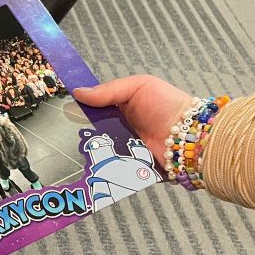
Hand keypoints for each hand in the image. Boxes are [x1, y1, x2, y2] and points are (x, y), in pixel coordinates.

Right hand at [73, 75, 191, 162]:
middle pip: (92, 133)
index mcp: (120, 108)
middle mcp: (120, 129)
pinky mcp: (128, 168)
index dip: (79, 110)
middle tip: (70, 134)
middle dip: (82, 134)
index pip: (93, 110)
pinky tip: (92, 164)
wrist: (190, 136)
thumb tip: (78, 93)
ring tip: (78, 150)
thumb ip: (108, 90)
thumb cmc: (167, 105)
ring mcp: (124, 149)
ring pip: (98, 152)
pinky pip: (111, 168)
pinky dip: (102, 166)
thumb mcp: (138, 86)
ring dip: (90, 151)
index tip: (64, 112)